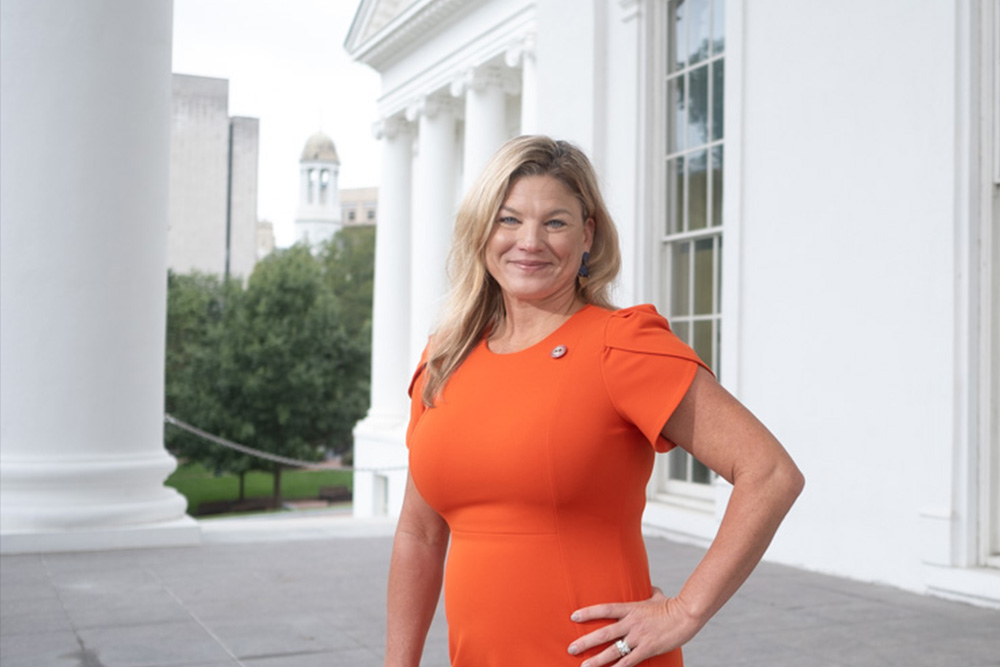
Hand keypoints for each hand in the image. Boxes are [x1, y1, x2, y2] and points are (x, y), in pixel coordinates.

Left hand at [567, 588, 700, 665]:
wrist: (686, 614)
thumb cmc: (672, 604)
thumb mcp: (657, 596)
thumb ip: (649, 593)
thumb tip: (650, 587)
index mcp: (630, 608)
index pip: (604, 609)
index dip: (588, 613)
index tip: (573, 617)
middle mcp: (631, 623)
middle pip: (603, 633)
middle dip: (585, 642)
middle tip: (571, 648)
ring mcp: (638, 637)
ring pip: (613, 650)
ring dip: (596, 660)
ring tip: (583, 666)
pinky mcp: (647, 649)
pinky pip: (629, 662)